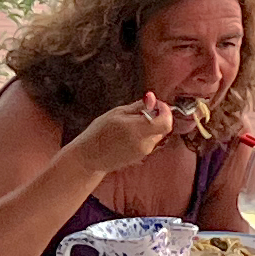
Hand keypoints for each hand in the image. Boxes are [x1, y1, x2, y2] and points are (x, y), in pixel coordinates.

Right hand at [69, 94, 184, 175]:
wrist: (89, 158)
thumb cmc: (99, 132)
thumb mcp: (117, 113)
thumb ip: (138, 107)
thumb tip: (152, 98)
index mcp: (137, 130)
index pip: (166, 122)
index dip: (165, 111)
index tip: (156, 104)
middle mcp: (144, 143)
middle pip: (162, 127)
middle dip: (156, 117)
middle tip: (140, 110)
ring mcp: (143, 152)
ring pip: (156, 134)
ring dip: (149, 126)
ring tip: (129, 123)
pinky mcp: (140, 157)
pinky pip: (149, 142)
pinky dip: (144, 134)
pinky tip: (128, 134)